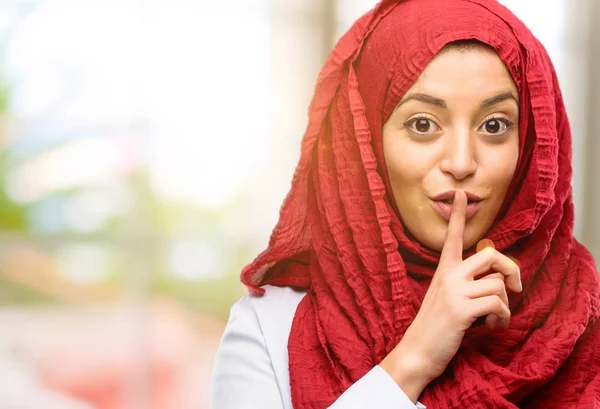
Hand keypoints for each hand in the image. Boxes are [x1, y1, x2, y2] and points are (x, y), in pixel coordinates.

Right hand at [380, 190, 521, 401]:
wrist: (417, 352)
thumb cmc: (435, 327)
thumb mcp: (445, 298)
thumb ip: (465, 284)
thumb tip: (498, 281)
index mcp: (444, 271)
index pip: (452, 238)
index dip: (458, 215)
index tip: (461, 194)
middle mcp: (449, 276)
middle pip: (491, 256)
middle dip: (511, 271)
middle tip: (515, 288)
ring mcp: (454, 292)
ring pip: (498, 284)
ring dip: (504, 305)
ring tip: (493, 319)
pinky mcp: (462, 310)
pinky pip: (497, 304)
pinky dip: (501, 318)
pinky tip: (490, 327)